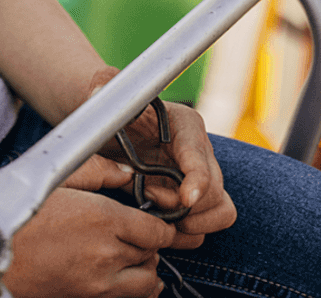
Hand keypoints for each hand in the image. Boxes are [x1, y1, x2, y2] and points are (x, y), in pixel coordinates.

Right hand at [3, 187, 173, 297]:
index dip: (158, 224)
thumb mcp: (52, 179)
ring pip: (148, 281)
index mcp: (103, 219)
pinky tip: (117, 276)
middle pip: (153, 254)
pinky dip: (132, 289)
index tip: (148, 220)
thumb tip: (125, 173)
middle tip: (128, 233)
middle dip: (146, 243)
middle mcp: (107, 254)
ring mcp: (99, 284)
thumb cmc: (11, 214)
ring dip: (143, 268)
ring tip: (125, 256)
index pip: (159, 230)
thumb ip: (96, 171)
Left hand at [84, 68, 236, 247]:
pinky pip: (210, 221)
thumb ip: (104, 89)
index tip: (186, 199)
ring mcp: (202, 176)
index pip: (201, 157)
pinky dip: (190, 230)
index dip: (198, 181)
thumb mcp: (106, 98)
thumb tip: (99, 90)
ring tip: (157, 212)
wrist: (113, 128)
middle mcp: (201, 151)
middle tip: (149, 197)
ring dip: (192, 222)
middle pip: (216, 192)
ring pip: (221, 211)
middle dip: (185, 206)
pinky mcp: (196, 197)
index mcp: (185, 125)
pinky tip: (161, 220)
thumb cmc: (111, 112)